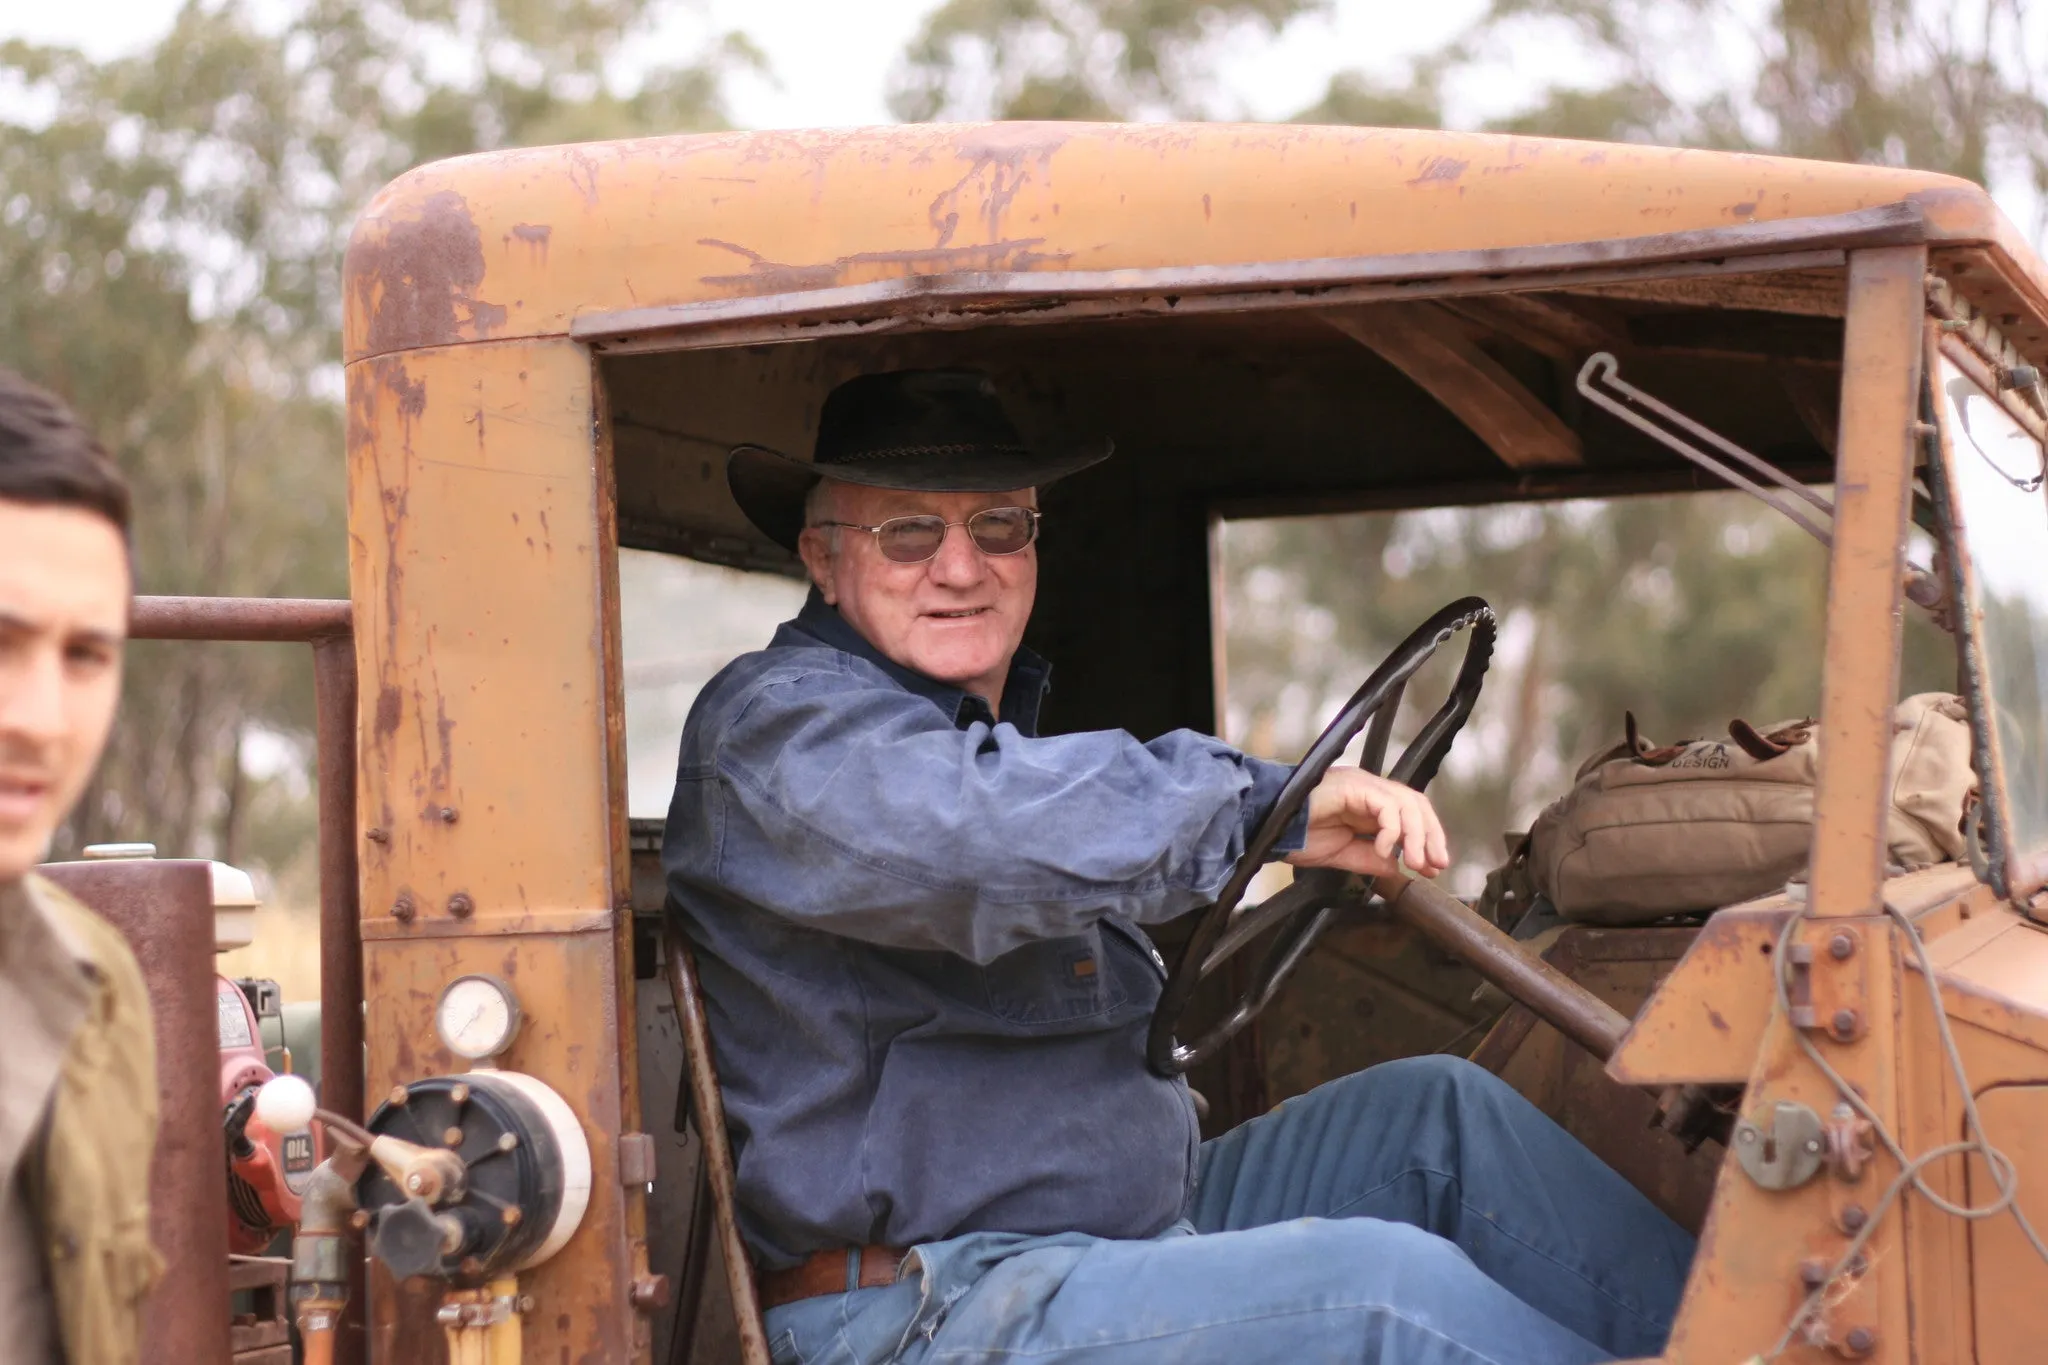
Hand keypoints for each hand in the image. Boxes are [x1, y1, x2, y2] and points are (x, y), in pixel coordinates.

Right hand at [1283, 766, 1450, 878]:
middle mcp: (1366, 788)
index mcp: (1365, 802)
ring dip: (1417, 836)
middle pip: (1415, 804)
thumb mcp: (1341, 854)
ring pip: (1406, 802)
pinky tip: (1385, 851)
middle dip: (1430, 836)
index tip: (1434, 867)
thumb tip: (1398, 866)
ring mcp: (1360, 784)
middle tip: (1435, 866)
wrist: (1266, 828)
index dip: (1426, 838)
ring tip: (1416, 863)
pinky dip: (1392, 831)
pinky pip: (1385, 806)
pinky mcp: (1352, 786)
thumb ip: (1369, 858)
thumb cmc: (1294, 836)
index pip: (1409, 813)